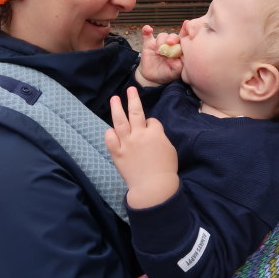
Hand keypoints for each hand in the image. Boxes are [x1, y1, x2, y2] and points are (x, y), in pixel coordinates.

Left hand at [105, 87, 178, 208]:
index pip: (152, 121)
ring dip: (116, 108)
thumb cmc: (166, 169)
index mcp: (155, 133)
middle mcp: (139, 135)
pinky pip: (110, 139)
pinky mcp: (118, 153)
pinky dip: (110, 134)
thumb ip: (160, 137)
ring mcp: (127, 143)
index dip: (152, 125)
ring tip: (114, 99)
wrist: (154, 188)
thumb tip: (152, 133)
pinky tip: (111, 130)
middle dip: (132, 99)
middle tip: (130, 89)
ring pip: (119, 121)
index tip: (152, 131)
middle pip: (135, 112)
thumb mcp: (169, 149)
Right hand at [136, 25, 182, 86]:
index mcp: (178, 50)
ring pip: (162, 36)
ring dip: (161, 41)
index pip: (183, 39)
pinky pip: (146, 34)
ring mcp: (159, 43)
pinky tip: (148, 29)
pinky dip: (146, 30)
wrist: (152, 78)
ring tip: (159, 52)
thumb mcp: (174, 73)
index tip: (186, 23)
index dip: (185, 31)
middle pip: (173, 36)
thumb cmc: (166, 74)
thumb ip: (178, 66)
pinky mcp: (148, 44)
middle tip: (170, 43)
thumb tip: (174, 58)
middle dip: (172, 38)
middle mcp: (170, 44)